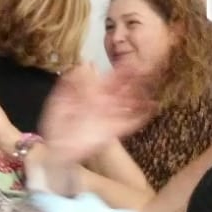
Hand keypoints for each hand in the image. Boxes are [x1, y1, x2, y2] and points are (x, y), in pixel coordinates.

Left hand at [38, 64, 153, 166]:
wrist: (58, 148)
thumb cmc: (57, 124)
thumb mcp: (60, 101)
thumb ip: (71, 83)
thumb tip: (84, 65)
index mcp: (92, 94)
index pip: (109, 81)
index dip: (119, 72)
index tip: (130, 63)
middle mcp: (104, 104)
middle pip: (123, 90)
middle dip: (133, 81)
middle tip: (145, 72)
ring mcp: (111, 117)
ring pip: (130, 104)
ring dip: (141, 97)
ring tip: (152, 89)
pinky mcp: (114, 130)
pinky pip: (132, 122)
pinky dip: (143, 116)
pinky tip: (153, 107)